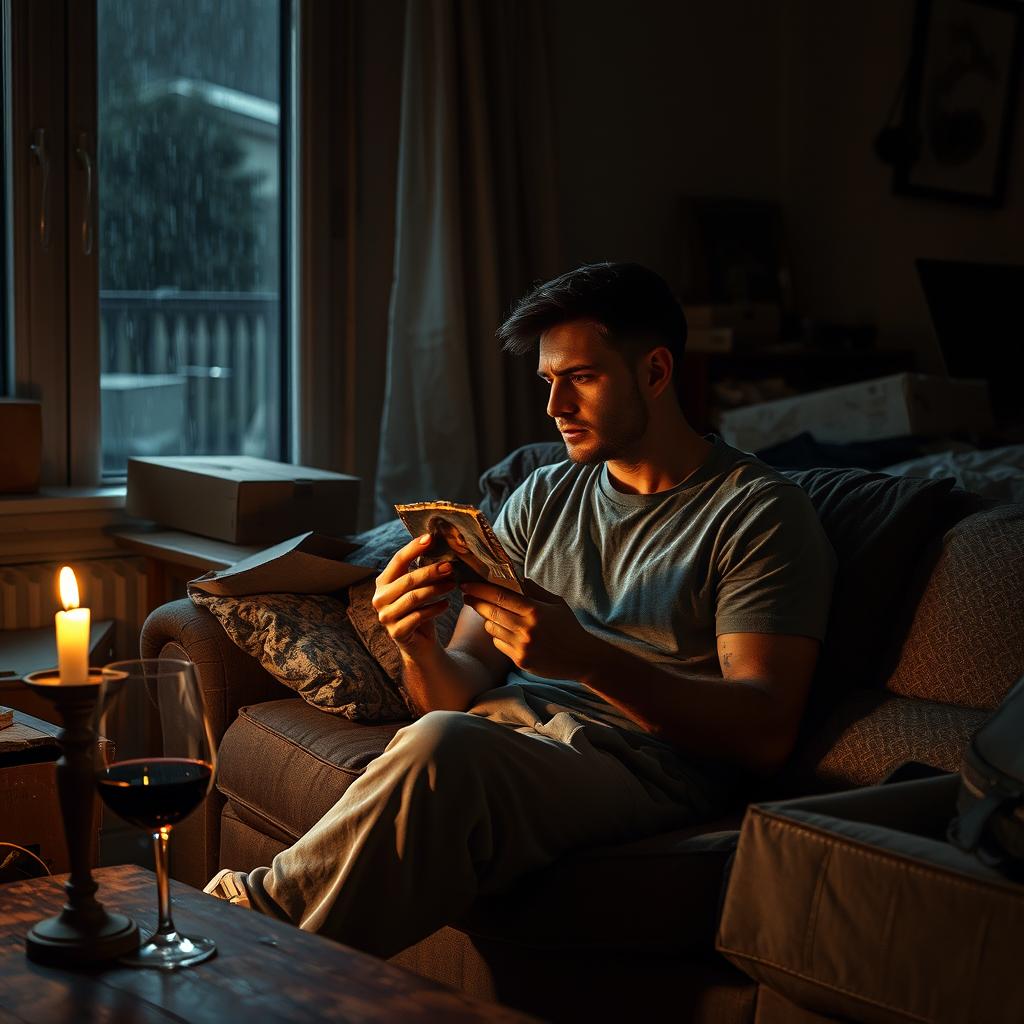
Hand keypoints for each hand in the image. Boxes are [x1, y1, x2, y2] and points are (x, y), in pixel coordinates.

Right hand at [372, 534, 457, 657]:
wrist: (421, 644)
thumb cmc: (420, 610)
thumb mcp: (419, 588)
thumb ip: (421, 570)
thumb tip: (437, 543)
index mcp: (383, 582)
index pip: (398, 560)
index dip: (413, 548)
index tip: (431, 537)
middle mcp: (379, 598)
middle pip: (407, 580)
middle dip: (430, 571)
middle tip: (450, 566)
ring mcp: (386, 617)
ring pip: (413, 598)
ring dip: (436, 589)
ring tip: (453, 584)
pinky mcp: (396, 632)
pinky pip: (419, 616)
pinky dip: (435, 609)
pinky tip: (447, 604)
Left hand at [459, 580, 598, 680]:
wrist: (581, 657)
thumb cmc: (568, 627)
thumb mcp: (556, 603)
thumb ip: (534, 590)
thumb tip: (515, 578)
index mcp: (535, 610)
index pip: (500, 596)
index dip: (480, 589)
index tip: (467, 585)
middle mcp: (526, 628)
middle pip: (491, 612)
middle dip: (475, 602)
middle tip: (466, 596)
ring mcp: (522, 646)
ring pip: (492, 629)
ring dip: (487, 619)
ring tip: (489, 613)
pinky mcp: (520, 660)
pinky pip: (498, 644)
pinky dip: (497, 636)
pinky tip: (505, 632)